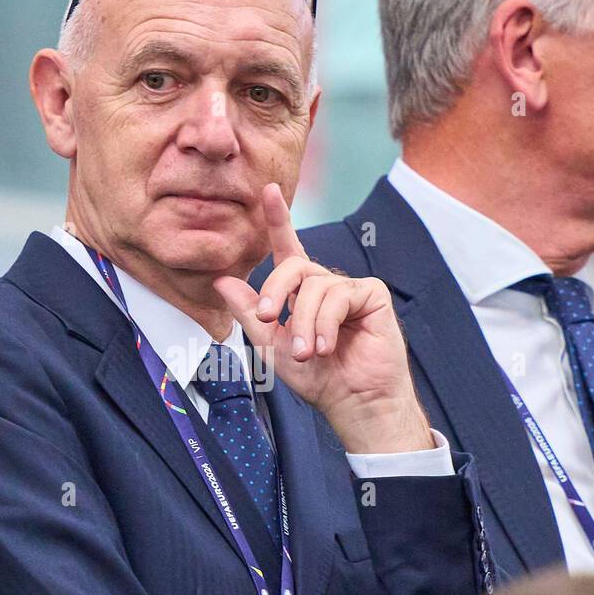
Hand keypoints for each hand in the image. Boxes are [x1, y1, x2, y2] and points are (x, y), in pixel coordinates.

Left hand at [214, 184, 433, 454]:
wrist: (353, 403)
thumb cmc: (318, 379)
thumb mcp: (272, 346)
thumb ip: (250, 313)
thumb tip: (221, 281)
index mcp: (303, 293)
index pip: (288, 250)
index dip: (278, 220)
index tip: (268, 190)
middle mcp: (326, 285)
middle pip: (294, 266)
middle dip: (276, 292)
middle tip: (271, 322)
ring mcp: (351, 288)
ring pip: (315, 285)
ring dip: (305, 323)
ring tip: (308, 353)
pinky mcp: (372, 295)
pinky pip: (339, 295)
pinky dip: (326, 323)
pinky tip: (328, 346)